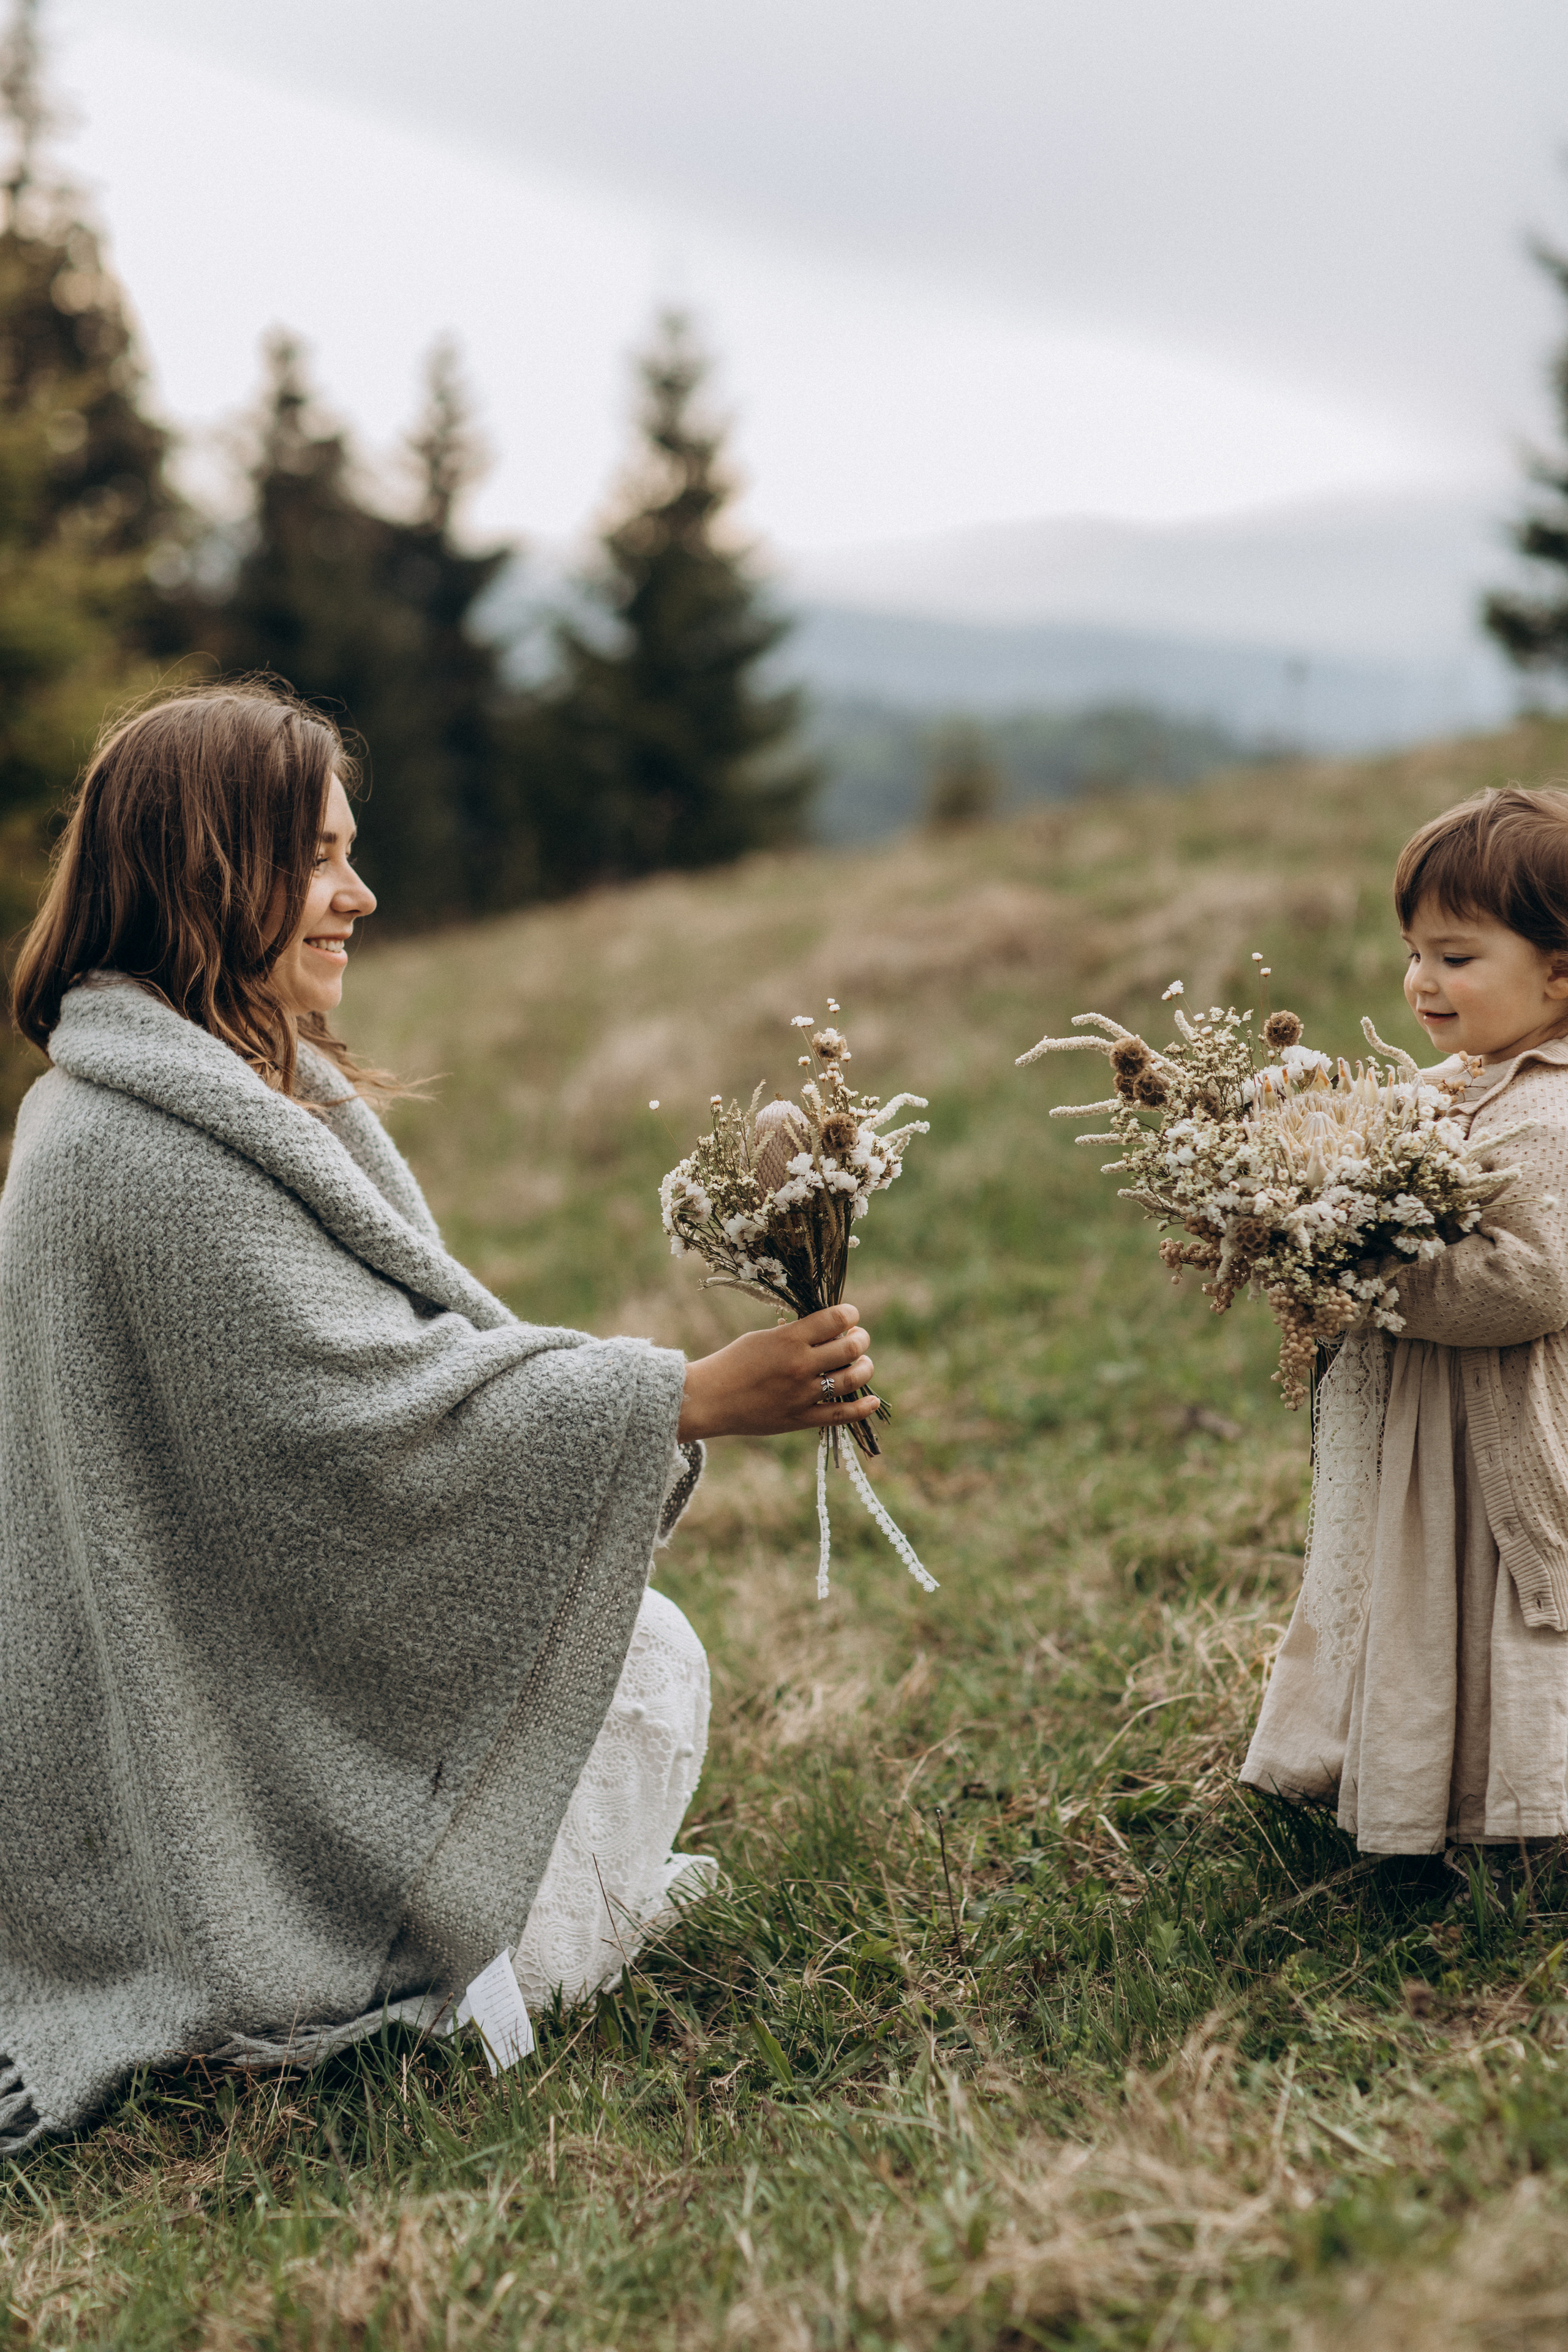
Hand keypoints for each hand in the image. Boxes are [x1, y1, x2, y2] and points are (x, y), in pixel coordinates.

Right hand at [677, 1303, 876, 1441]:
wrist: (709, 1400)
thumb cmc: (732, 1363)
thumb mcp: (761, 1338)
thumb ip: (794, 1334)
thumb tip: (826, 1329)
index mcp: (788, 1339)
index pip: (836, 1318)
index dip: (850, 1313)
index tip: (848, 1316)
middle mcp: (800, 1365)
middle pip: (851, 1347)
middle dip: (860, 1339)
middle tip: (856, 1338)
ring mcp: (803, 1394)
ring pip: (853, 1378)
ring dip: (865, 1367)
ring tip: (861, 1364)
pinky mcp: (801, 1418)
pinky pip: (841, 1414)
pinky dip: (862, 1408)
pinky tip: (872, 1400)